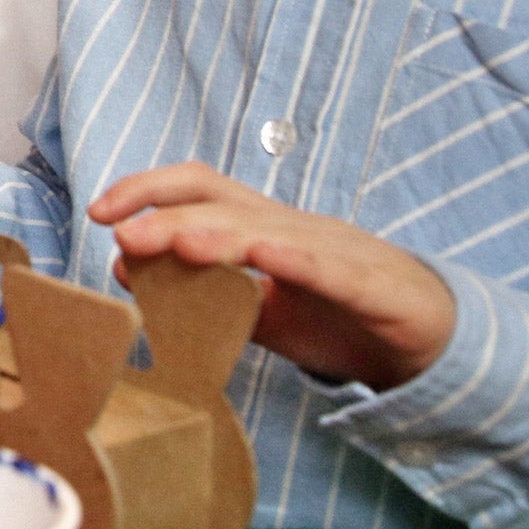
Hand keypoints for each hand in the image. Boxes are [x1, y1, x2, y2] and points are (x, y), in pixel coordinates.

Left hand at [88, 162, 455, 390]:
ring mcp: (334, 250)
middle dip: (168, 214)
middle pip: (224, 204)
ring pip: (269, 231)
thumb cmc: (335, 316)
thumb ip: (197, 291)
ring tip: (177, 242)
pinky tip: (266, 259)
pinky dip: (296, 261)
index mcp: (262, 227)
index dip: (148, 189)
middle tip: (121, 232)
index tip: (99, 210)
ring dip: (220, 234)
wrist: (429, 339)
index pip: (199, 189)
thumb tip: (126, 266)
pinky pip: (331, 268)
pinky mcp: (373, 284)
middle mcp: (292, 227)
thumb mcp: (255, 309)